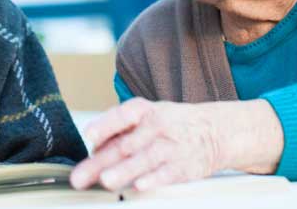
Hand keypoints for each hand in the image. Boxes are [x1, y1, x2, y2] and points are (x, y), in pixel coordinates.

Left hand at [69, 98, 283, 191]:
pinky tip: (141, 185)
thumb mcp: (146, 117)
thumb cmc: (171, 125)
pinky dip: (154, 179)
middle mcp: (156, 127)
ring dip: (124, 171)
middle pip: (124, 145)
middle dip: (100, 162)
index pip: (122, 115)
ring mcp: (171, 146)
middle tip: (80, 177)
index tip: (89, 135)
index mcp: (143, 111)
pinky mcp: (185, 166)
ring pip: (144, 159)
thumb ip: (119, 132)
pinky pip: (168, 173)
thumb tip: (92, 150)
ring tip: (106, 181)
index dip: (105, 125)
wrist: (216, 130)